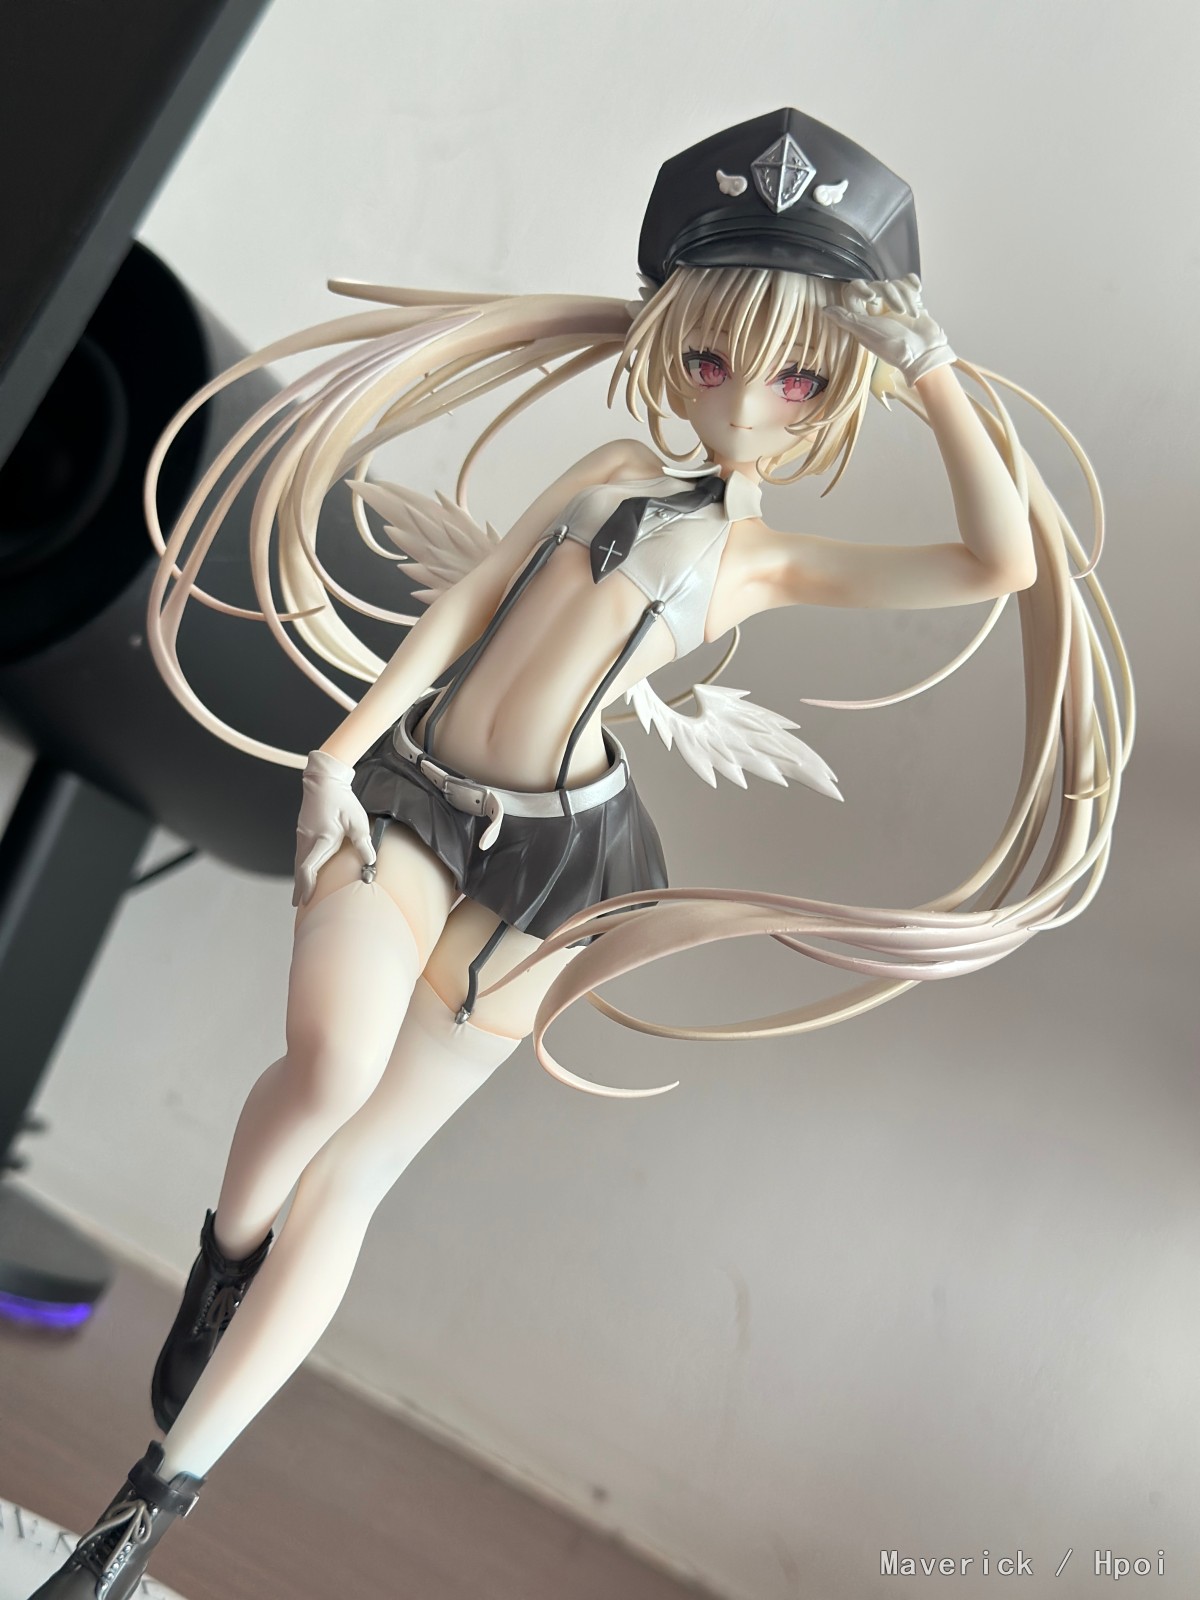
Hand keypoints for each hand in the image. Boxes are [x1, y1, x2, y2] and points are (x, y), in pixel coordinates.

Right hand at [292, 749, 375, 906]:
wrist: (323, 781)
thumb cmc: (341, 800)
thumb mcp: (357, 821)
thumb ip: (363, 842)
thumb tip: (371, 861)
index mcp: (321, 838)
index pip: (309, 867)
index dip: (307, 886)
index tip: (307, 899)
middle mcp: (308, 839)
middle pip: (300, 869)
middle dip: (300, 889)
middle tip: (299, 906)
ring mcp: (303, 836)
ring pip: (298, 862)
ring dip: (299, 879)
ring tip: (299, 894)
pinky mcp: (303, 832)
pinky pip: (300, 855)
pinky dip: (300, 867)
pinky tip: (303, 873)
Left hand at [820, 275, 955, 385]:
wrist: (924, 353)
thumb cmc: (894, 346)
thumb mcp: (865, 332)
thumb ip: (845, 319)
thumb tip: (824, 309)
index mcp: (863, 317)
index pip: (854, 291)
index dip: (861, 288)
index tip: (871, 296)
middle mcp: (878, 310)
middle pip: (879, 285)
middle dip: (891, 295)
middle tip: (899, 311)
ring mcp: (895, 305)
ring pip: (896, 284)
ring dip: (906, 297)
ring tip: (912, 314)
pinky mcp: (912, 302)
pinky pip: (909, 282)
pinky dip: (913, 284)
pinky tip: (918, 291)